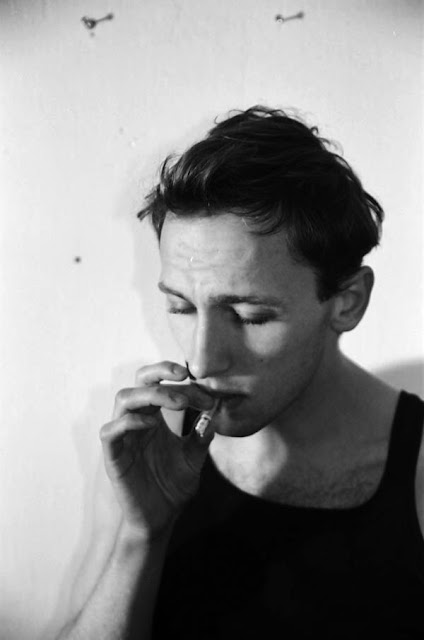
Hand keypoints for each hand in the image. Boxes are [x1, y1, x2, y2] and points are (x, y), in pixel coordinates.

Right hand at [99, 361, 214, 538]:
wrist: (160, 518)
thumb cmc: (173, 487)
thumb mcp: (194, 459)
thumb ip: (201, 437)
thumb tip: (214, 414)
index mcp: (155, 417)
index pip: (162, 385)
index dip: (184, 383)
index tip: (208, 394)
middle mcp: (137, 420)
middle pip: (139, 381)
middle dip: (160, 371)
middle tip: (185, 376)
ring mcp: (124, 436)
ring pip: (124, 398)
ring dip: (151, 393)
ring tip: (178, 402)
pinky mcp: (113, 455)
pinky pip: (110, 430)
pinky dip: (129, 421)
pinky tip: (151, 424)